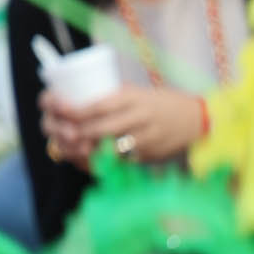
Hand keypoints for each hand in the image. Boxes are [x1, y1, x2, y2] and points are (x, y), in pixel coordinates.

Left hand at [41, 86, 204, 167]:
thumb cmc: (162, 103)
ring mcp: (146, 138)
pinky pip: (120, 161)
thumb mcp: (138, 93)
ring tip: (70, 145)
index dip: (74, 109)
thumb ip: (112, 98)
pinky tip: (89, 158)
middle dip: (74, 131)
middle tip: (57, 130)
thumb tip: (77, 103)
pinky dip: (102, 161)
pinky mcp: (150, 155)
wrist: (197, 120)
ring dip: (85, 148)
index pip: (98, 104)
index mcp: (135, 98)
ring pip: (108, 147)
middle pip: (99, 128)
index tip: (56, 107)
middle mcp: (140, 117)